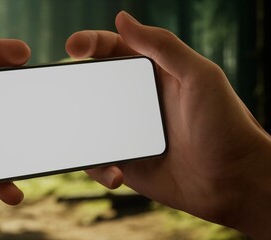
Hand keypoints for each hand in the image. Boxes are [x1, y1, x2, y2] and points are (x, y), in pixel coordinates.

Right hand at [66, 11, 270, 237]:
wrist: (234, 182)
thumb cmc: (226, 125)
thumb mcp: (199, 76)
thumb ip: (163, 46)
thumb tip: (122, 18)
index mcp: (153, 74)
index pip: (114, 49)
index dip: (91, 43)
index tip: (73, 47)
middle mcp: (136, 101)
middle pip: (93, 84)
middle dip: (72, 83)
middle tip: (59, 85)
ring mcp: (127, 132)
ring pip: (86, 123)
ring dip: (78, 129)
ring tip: (83, 137)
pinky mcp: (125, 161)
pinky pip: (97, 160)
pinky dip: (99, 167)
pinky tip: (116, 173)